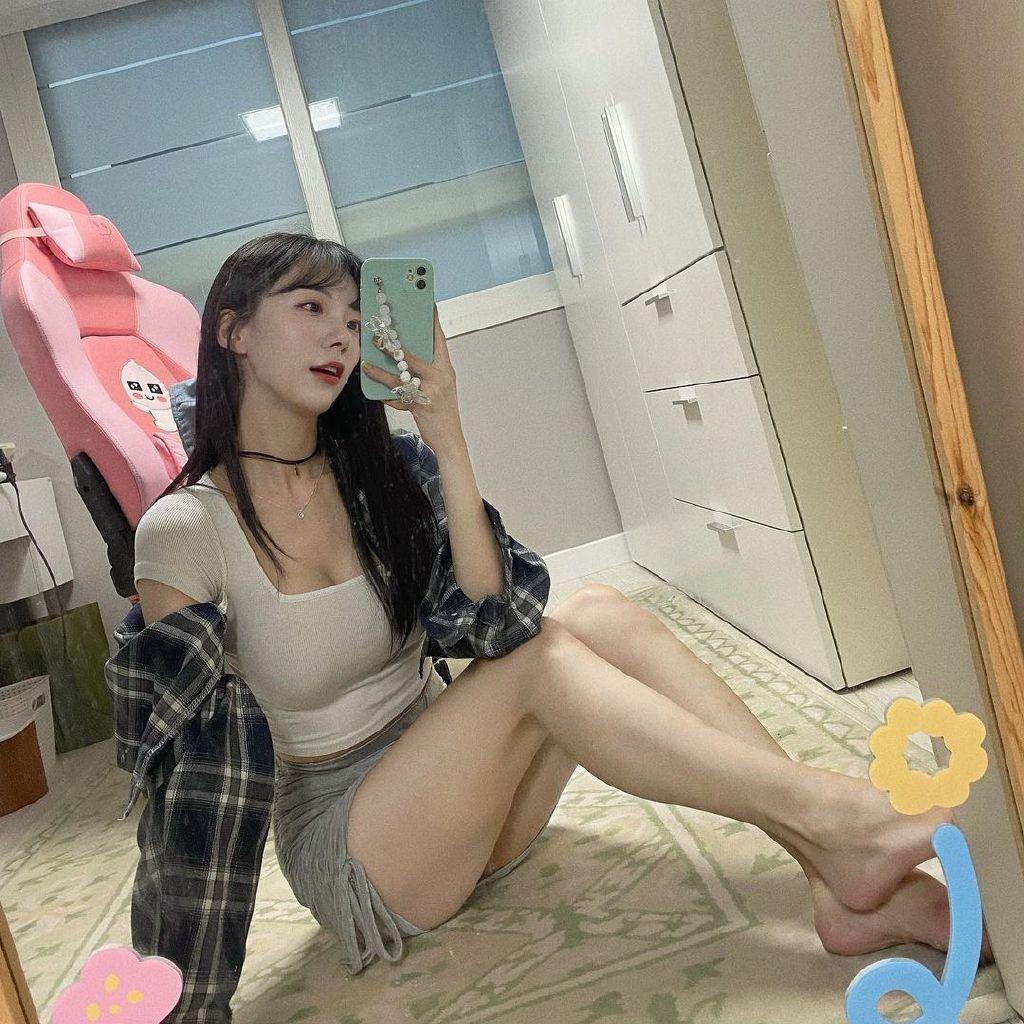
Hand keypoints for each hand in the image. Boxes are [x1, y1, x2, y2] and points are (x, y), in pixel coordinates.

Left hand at [361, 305, 464, 451]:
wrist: (450, 440)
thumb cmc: (442, 413)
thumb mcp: (439, 388)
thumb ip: (426, 372)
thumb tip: (405, 358)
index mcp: (446, 369)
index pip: (439, 340)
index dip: (432, 321)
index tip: (425, 303)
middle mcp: (441, 376)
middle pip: (414, 355)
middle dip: (394, 346)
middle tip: (378, 335)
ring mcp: (431, 391)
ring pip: (401, 375)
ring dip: (382, 367)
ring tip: (368, 361)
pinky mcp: (421, 405)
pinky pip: (397, 396)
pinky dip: (385, 394)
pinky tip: (376, 391)